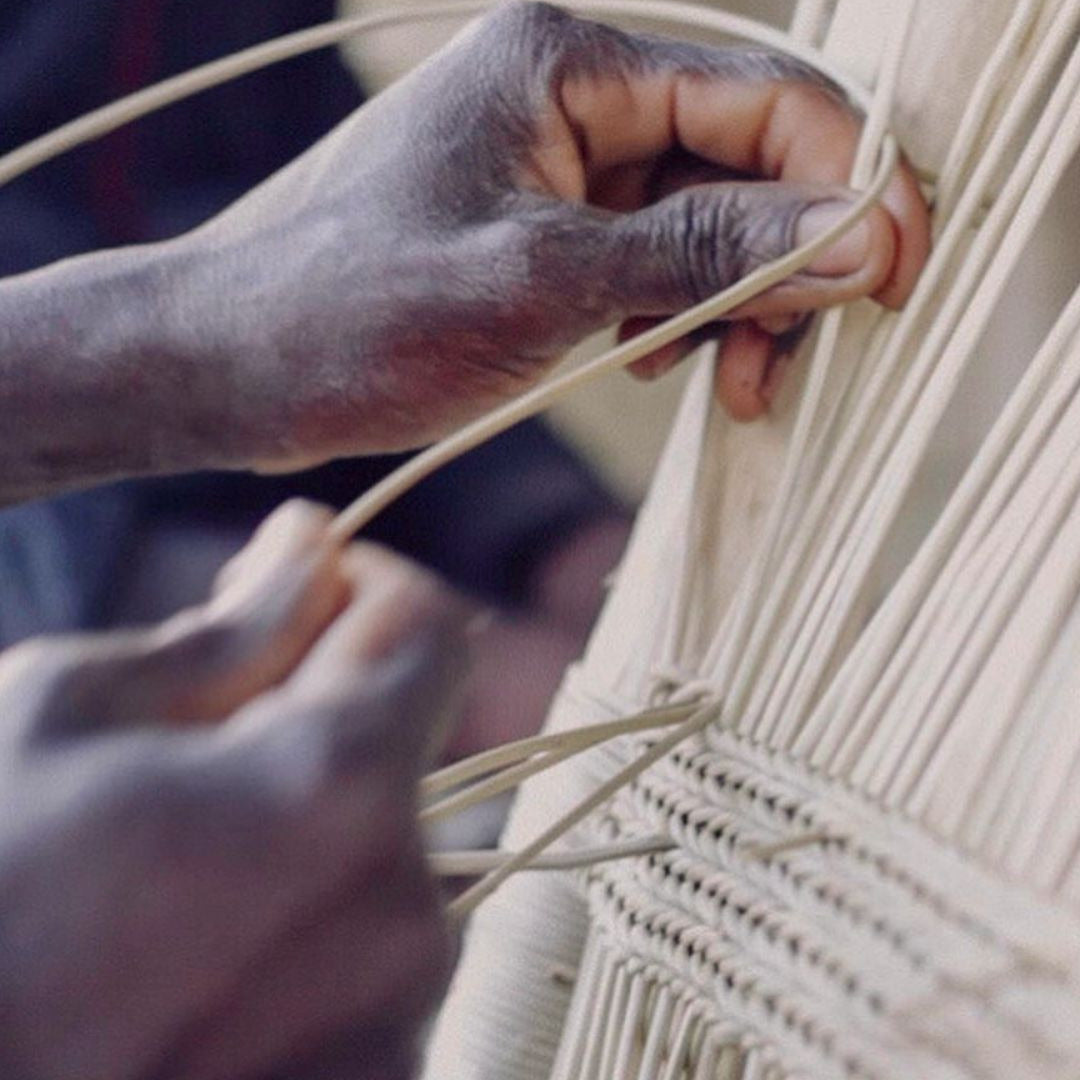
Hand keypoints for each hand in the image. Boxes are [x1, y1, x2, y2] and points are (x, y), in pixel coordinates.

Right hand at [0, 501, 469, 1079]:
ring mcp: (396, 1016)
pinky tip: (190, 960)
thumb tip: (309, 546)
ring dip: (298, 831)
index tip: (291, 596)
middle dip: (309, 719)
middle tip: (182, 752)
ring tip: (167, 875)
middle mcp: (404, 911)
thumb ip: (227, 629)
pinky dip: (297, 931)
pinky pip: (361, 958)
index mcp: (338, 790)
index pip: (428, 628)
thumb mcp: (61, 716)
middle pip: (396, 749)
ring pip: (377, 854)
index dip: (359, 589)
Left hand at [187, 1, 929, 468]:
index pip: (761, 98)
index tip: (896, 274)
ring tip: (729, 385)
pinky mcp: (543, 229)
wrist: (236, 364)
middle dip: (786, 265)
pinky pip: (652, 262)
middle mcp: (570, 97)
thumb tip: (853, 236)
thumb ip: (700, 256)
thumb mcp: (540, 285)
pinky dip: (679, 318)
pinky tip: (659, 365)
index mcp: (567, 64)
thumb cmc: (353, 311)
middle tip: (782, 366)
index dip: (848, 180)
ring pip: (705, 223)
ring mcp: (557, 167)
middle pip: (742, 164)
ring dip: (737, 304)